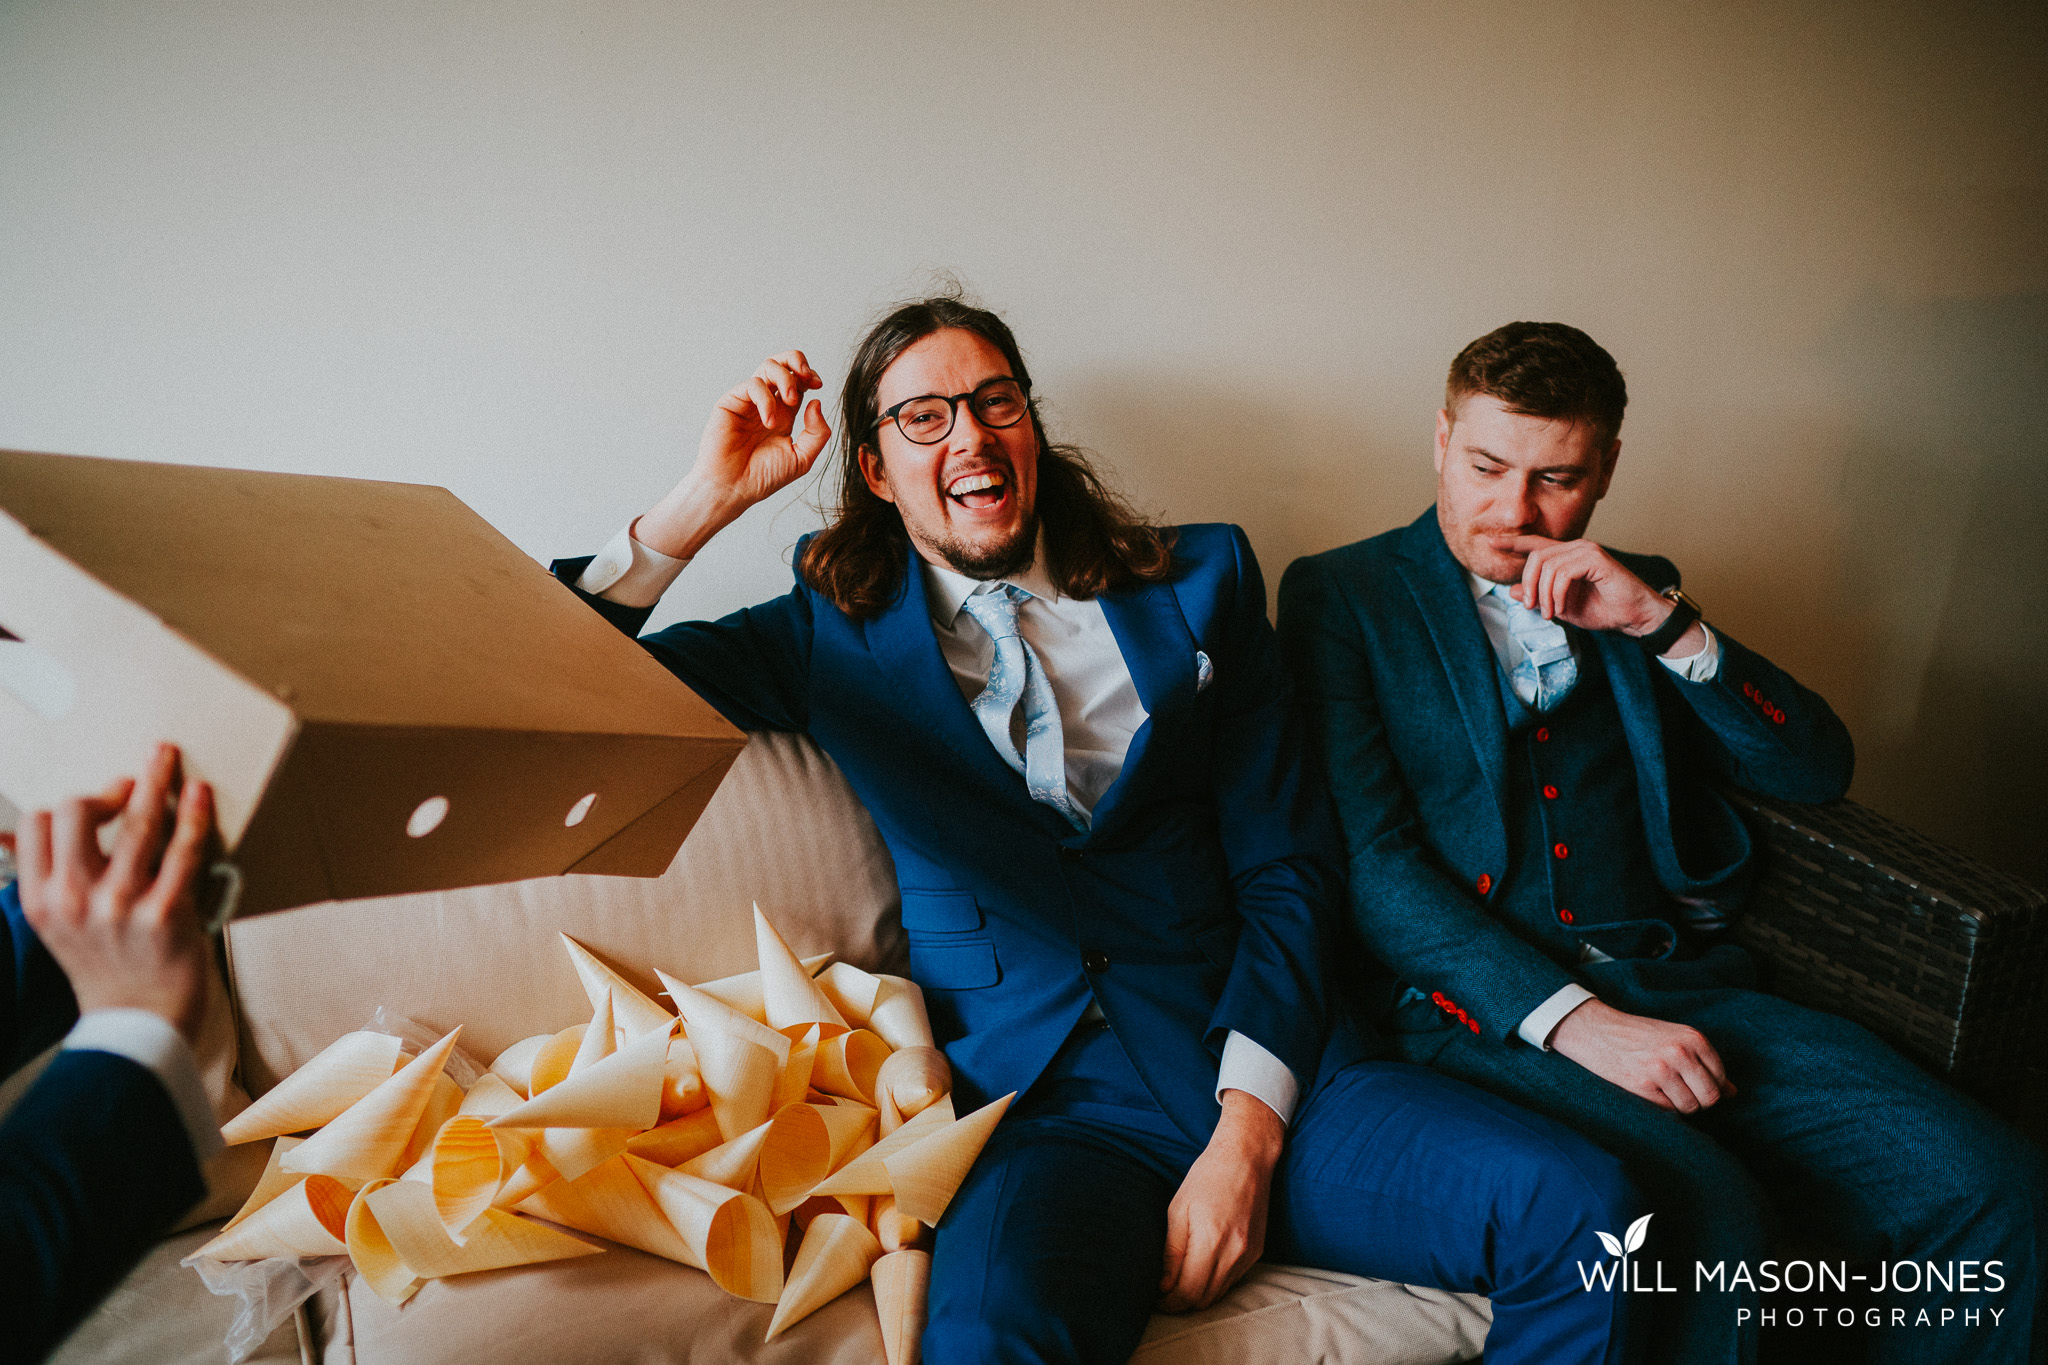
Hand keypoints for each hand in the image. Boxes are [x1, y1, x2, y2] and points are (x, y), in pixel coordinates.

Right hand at [15, 743, 216, 1042]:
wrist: (139, 1023)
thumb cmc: (106, 966)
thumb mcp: (57, 926)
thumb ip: (47, 879)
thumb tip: (17, 834)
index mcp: (42, 900)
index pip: (37, 825)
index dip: (69, 805)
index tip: (99, 802)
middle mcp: (72, 900)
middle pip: (74, 811)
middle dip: (106, 788)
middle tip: (133, 782)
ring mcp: (118, 907)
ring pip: (136, 823)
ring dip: (156, 781)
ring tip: (168, 757)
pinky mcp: (163, 914)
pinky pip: (182, 850)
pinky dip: (194, 815)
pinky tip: (200, 795)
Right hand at [637, 352, 832, 558]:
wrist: (733, 489)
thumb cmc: (763, 477)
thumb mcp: (802, 459)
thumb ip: (816, 433)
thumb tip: (816, 401)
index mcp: (784, 414)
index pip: (798, 381)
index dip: (809, 375)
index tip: (818, 384)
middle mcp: (766, 403)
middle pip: (782, 364)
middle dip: (798, 361)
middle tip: (808, 377)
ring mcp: (748, 401)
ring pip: (767, 367)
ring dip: (785, 378)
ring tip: (791, 400)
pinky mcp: (731, 402)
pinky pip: (752, 385)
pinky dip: (766, 399)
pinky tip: (770, 422)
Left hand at [1157, 1089, 1281, 1311]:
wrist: (1246, 1158)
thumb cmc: (1206, 1177)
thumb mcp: (1178, 1209)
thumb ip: (1172, 1252)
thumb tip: (1163, 1286)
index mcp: (1211, 1241)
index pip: (1188, 1292)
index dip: (1169, 1302)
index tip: (1155, 1298)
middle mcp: (1234, 1253)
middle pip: (1204, 1299)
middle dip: (1181, 1302)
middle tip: (1163, 1294)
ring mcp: (1248, 1255)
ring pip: (1219, 1294)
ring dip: (1198, 1295)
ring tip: (1179, 1282)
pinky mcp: (1257, 1252)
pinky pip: (1233, 1280)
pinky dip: (1215, 1282)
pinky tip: (1202, 1268)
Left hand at [1504, 537, 1702, 654]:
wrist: (1634, 617)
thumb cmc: (1604, 611)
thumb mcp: (1562, 607)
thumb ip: (1539, 597)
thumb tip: (1513, 590)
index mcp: (1566, 557)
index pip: (1535, 544)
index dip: (1512, 543)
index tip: (1490, 542)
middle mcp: (1576, 548)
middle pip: (1536, 557)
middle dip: (1528, 584)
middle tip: (1532, 607)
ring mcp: (1587, 551)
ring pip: (1547, 566)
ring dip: (1544, 594)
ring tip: (1550, 613)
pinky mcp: (1597, 559)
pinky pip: (1563, 573)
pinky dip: (1557, 594)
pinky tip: (1561, 608)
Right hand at [1549, 998, 1734, 1112]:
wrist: (1596, 1030)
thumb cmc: (1638, 1035)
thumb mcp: (1676, 1038)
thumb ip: (1704, 1062)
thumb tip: (1732, 1092)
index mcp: (1693, 1038)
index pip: (1720, 1078)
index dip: (1709, 1086)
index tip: (1692, 1082)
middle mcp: (1680, 1052)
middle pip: (1710, 1096)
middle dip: (1698, 1100)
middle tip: (1680, 1091)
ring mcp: (1661, 1069)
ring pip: (1690, 1107)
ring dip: (1679, 1104)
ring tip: (1663, 1089)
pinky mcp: (1642, 1085)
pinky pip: (1668, 1109)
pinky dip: (1661, 1105)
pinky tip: (1648, 1090)